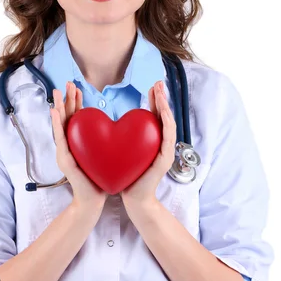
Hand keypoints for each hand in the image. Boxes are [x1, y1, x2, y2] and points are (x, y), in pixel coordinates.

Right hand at [50, 81, 107, 209]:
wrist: (93, 199)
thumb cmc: (100, 177)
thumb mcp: (103, 153)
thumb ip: (104, 140)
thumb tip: (115, 127)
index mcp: (78, 141)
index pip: (76, 117)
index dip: (75, 102)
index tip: (77, 87)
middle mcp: (69, 144)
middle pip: (65, 117)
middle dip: (65, 100)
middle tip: (65, 84)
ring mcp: (64, 151)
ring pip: (59, 125)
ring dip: (58, 108)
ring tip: (57, 94)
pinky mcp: (64, 158)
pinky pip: (60, 138)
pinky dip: (57, 125)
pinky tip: (55, 113)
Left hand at [120, 80, 176, 206]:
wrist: (133, 198)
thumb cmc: (126, 175)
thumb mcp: (121, 150)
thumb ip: (121, 136)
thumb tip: (112, 121)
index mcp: (151, 139)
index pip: (154, 114)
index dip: (154, 99)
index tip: (152, 85)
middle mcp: (160, 142)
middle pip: (164, 115)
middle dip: (161, 98)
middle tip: (158, 82)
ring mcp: (165, 150)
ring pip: (168, 123)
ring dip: (165, 107)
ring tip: (161, 93)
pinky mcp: (165, 159)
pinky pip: (168, 137)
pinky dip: (166, 123)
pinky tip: (162, 113)